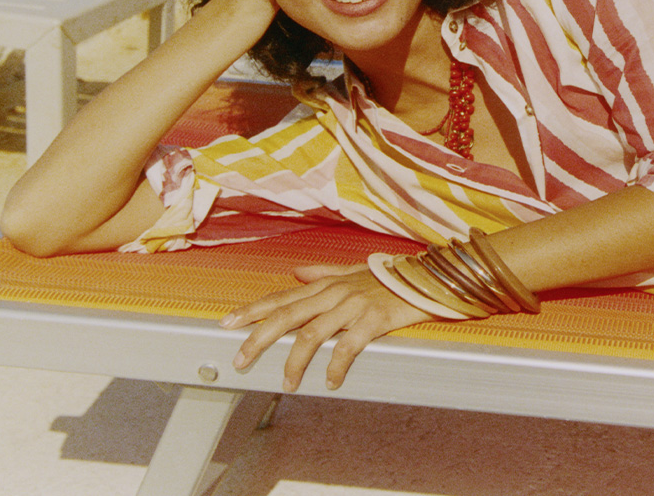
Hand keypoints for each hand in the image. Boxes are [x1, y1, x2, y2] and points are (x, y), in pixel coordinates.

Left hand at [220, 260, 435, 391]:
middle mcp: (334, 293)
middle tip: (241, 360)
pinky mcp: (373, 321)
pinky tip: (331, 382)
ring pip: (312, 335)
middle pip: (286, 316)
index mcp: (326, 284)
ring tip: (287, 382)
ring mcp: (353, 306)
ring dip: (294, 362)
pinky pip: (348, 347)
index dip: (252, 311)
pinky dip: (336, 367)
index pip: (281, 298)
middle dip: (258, 338)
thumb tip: (295, 273)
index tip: (227, 323)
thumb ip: (322, 272)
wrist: (427, 278)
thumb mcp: (352, 270)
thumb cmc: (389, 278)